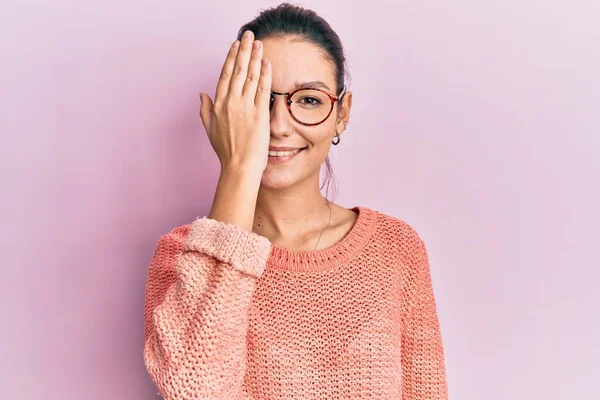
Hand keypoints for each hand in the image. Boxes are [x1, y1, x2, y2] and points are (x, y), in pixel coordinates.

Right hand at [199, 30, 271, 174]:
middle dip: (243, 50)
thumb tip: (201, 94)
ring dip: (254, 57)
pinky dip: (265, 74)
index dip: (231, 58)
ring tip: (258, 43)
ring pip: (250, 75)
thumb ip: (205, 109)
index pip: (225, 75)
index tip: (235, 45)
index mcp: (218, 104)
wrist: (239, 168)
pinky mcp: (259, 114)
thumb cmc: (226, 152)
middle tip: (248, 35)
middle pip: (238, 70)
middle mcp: (230, 102)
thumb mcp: (210, 129)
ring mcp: (245, 107)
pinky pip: (262, 89)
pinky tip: (266, 62)